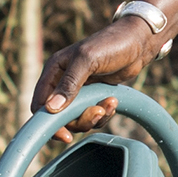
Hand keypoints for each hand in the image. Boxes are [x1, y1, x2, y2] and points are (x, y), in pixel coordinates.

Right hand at [33, 14, 162, 141]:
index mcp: (54, 71)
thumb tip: (51, 108)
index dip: (47, 122)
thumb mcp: (87, 60)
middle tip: (97, 112)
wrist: (138, 42)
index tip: (65, 134)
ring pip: (77, 118)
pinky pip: (93, 115)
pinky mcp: (94, 95)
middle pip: (59, 116)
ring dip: (94, 117)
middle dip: (78, 120)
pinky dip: (103, 114)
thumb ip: (69, 84)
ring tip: (109, 104)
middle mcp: (62, 82)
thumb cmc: (111, 44)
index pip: (39, 104)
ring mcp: (79, 90)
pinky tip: (113, 102)